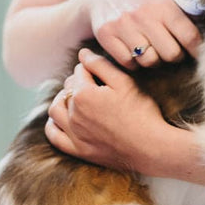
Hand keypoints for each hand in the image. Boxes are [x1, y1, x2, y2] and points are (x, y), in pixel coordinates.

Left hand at [45, 47, 172, 170]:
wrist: (151, 148)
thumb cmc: (141, 113)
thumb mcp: (125, 83)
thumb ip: (100, 65)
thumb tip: (82, 53)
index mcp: (84, 95)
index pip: (79, 72)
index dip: (91, 68)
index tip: (104, 74)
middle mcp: (73, 114)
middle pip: (67, 89)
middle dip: (78, 82)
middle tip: (96, 85)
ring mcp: (74, 134)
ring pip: (55, 109)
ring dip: (62, 100)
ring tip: (76, 98)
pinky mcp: (78, 150)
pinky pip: (54, 136)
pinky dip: (53, 125)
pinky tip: (61, 120)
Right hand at [83, 0, 200, 68]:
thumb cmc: (143, 3)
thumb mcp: (164, 2)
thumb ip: (185, 17)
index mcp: (164, 6)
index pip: (190, 37)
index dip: (196, 51)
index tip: (195, 55)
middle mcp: (144, 15)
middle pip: (171, 54)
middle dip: (173, 57)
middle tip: (170, 53)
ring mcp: (124, 25)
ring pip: (149, 61)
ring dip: (153, 61)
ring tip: (152, 51)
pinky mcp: (107, 35)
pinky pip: (128, 63)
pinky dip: (133, 63)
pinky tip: (134, 52)